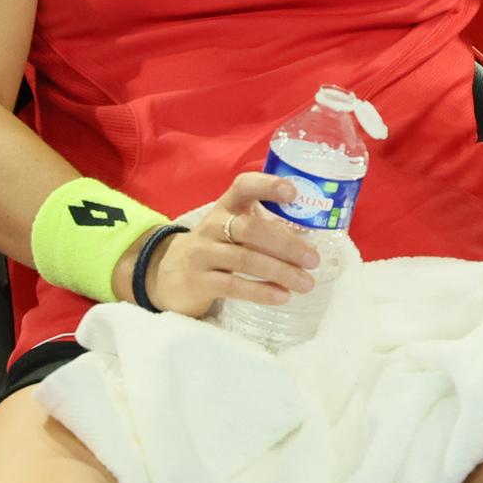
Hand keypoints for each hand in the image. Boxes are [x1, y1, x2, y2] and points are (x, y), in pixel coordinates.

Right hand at [126, 171, 319, 318]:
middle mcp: (213, 225)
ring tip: (306, 283)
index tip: (294, 193)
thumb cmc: (216, 248)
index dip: (268, 186)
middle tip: (314, 259)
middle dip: (287, 244)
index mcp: (226, 206)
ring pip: (245, 259)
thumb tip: (310, 234)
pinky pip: (233, 285)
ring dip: (281, 271)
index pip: (244, 186)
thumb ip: (263, 226)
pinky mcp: (198, 281)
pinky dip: (260, 291)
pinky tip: (282, 296)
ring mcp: (203, 253)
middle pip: (251, 229)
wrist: (168, 275)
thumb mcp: (233, 229)